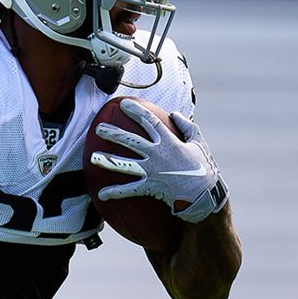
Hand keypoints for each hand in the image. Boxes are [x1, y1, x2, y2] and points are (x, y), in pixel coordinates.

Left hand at [90, 99, 228, 223]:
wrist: (204, 194)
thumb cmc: (204, 167)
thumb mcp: (199, 143)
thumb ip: (187, 127)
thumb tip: (174, 114)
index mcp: (168, 141)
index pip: (149, 121)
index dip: (135, 111)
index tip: (123, 104)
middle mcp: (156, 154)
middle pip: (130, 141)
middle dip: (113, 133)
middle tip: (98, 128)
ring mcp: (151, 171)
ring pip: (124, 164)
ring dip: (107, 161)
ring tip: (93, 158)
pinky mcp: (149, 187)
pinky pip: (129, 190)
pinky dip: (115, 192)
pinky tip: (101, 194)